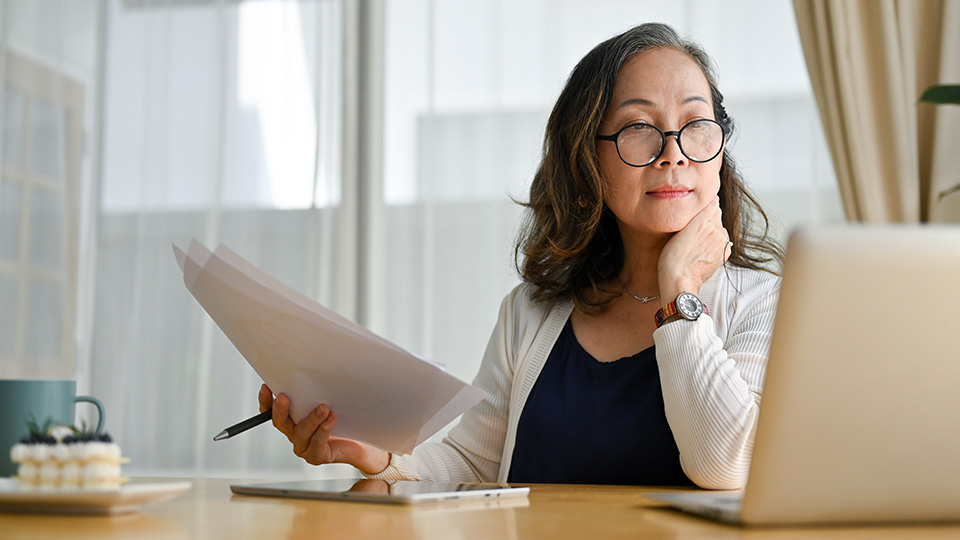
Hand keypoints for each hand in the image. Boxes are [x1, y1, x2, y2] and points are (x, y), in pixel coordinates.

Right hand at [258, 384, 389, 474]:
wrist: (360, 443)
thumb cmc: (343, 420)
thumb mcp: (327, 401)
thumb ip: (317, 392)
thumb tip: (314, 371)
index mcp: (292, 420)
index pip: (271, 412)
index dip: (266, 401)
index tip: (267, 387)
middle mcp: (295, 434)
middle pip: (281, 423)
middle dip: (281, 409)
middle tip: (284, 396)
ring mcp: (304, 447)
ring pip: (301, 432)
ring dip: (311, 419)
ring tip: (323, 407)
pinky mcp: (317, 456)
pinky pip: (317, 442)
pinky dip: (324, 429)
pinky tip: (332, 417)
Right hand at [657, 195, 730, 300]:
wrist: (680, 280)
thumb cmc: (672, 256)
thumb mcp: (679, 228)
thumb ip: (698, 212)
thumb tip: (711, 200)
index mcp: (705, 219)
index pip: (712, 202)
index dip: (703, 206)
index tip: (694, 212)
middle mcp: (717, 228)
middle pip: (716, 216)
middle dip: (707, 219)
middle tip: (691, 231)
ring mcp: (723, 242)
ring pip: (719, 229)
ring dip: (711, 232)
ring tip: (695, 242)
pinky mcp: (724, 253)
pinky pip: (721, 242)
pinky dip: (714, 244)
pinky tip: (701, 250)